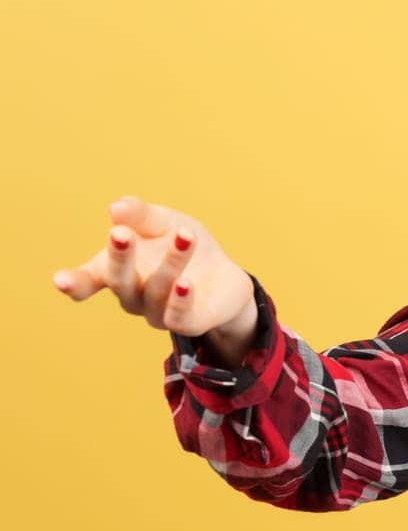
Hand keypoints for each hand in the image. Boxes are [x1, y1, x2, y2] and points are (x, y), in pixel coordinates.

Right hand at [51, 195, 257, 352]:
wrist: (224, 275)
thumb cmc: (182, 245)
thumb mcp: (163, 222)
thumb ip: (140, 215)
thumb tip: (116, 207)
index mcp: (117, 271)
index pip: (88, 280)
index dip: (74, 282)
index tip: (60, 280)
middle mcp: (133, 295)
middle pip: (119, 282)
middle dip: (119, 258)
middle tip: (120, 234)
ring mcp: (158, 312)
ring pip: (156, 292)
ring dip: (170, 263)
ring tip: (184, 237)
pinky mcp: (190, 323)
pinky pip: (179, 319)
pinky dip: (180, 301)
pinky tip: (186, 283)